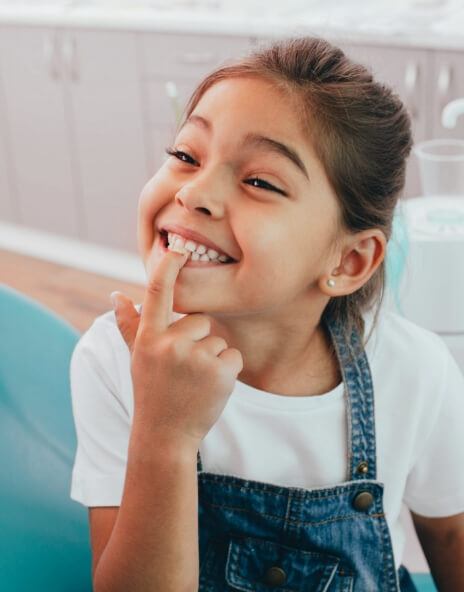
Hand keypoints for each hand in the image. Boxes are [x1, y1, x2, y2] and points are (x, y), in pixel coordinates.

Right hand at [111, 246, 242, 446]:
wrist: (165, 435)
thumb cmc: (151, 391)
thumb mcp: (137, 358)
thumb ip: (129, 325)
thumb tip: (116, 295)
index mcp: (149, 338)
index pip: (157, 292)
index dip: (168, 267)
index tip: (178, 247)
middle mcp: (170, 344)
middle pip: (200, 320)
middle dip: (198, 340)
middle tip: (184, 369)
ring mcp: (195, 358)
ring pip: (218, 340)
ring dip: (212, 358)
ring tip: (194, 382)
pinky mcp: (220, 372)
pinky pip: (234, 355)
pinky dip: (227, 371)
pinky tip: (210, 388)